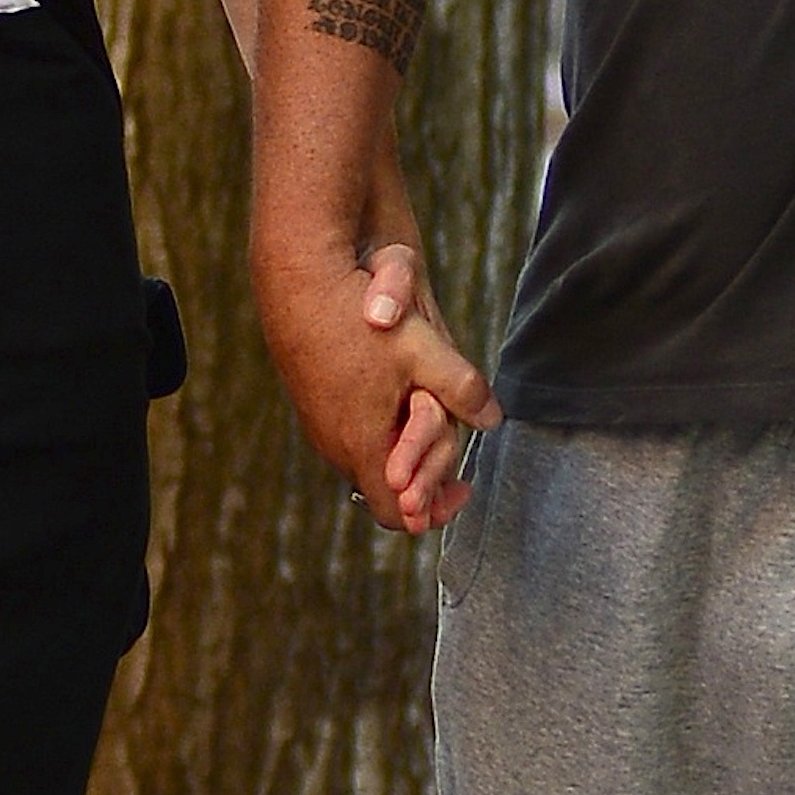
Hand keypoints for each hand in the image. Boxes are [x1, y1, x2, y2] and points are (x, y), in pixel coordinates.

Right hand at [255, 231, 498, 533]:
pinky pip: (349, 434)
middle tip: (456, 473)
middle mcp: (334, 445)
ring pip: (365, 458)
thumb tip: (494, 420)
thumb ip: (463, 390)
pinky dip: (378, 431)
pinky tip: (398, 403)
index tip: (462, 492)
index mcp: (362, 446)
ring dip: (400, 452)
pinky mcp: (311, 402)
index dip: (432, 512)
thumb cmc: (362, 319)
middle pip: (382, 487)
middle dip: (422, 479)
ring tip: (431, 431)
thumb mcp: (424, 352)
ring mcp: (318, 425)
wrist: (300, 281)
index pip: (394, 513)